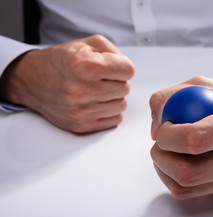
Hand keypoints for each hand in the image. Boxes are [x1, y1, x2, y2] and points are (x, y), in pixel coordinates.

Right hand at [0, 35, 134, 132]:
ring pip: (121, 105)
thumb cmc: (60, 61)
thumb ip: (114, 52)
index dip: (122, 67)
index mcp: (86, 66)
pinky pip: (114, 120)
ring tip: (97, 90)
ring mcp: (82, 110)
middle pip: (125, 88)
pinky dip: (109, 111)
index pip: (128, 70)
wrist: (32, 80)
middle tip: (101, 78)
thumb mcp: (87, 43)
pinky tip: (96, 102)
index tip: (113, 67)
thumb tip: (129, 70)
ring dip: (113, 97)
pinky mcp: (82, 125)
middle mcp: (83, 89)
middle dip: (116, 81)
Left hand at [149, 76, 212, 198]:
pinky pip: (192, 193)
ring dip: (164, 169)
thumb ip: (171, 97)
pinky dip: (174, 178)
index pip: (198, 139)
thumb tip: (154, 129)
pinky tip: (177, 161)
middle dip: (161, 158)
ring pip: (187, 187)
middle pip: (190, 172)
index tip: (163, 128)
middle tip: (159, 144)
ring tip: (167, 151)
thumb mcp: (204, 86)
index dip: (169, 136)